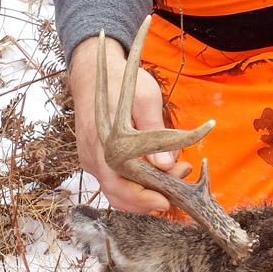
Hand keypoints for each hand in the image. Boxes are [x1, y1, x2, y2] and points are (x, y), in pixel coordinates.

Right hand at [69, 34, 190, 212]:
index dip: (144, 199)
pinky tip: (156, 168)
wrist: (93, 72)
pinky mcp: (95, 159)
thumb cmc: (122, 82)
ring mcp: (91, 159)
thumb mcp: (145, 99)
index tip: (168, 199)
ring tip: (173, 171)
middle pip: (119, 195)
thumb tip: (166, 164)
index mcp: (102, 144)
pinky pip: (114, 179)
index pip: (120, 186)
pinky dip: (135, 181)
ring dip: (145, 189)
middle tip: (180, 176)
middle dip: (150, 196)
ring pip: (117, 190)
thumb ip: (155, 132)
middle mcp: (93, 157)